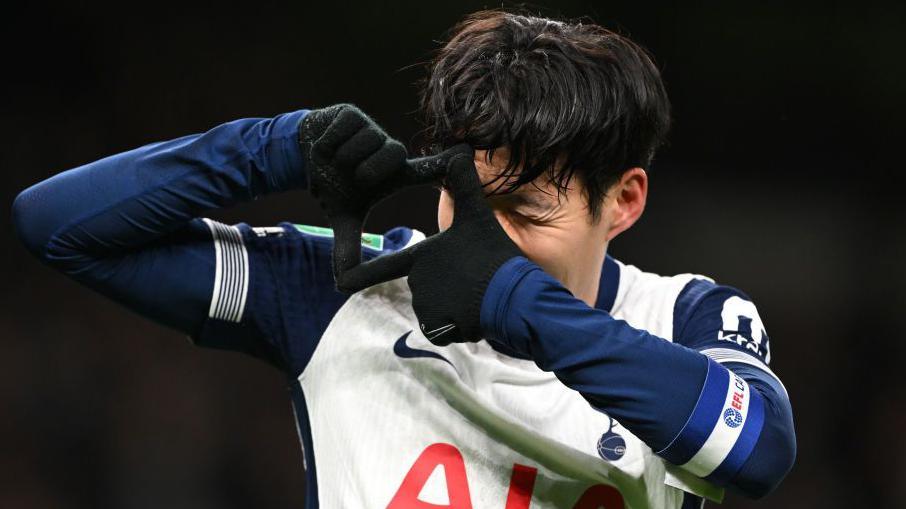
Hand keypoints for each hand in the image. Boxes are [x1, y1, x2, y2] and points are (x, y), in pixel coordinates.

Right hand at [299, 104, 457, 280]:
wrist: (303, 154)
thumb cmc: (333, 183)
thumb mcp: (342, 215)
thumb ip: (346, 245)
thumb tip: (342, 283)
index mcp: (393, 173)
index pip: (425, 170)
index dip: (442, 167)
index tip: (462, 159)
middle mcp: (388, 150)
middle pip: (390, 155)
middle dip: (365, 169)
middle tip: (351, 176)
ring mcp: (372, 129)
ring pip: (365, 141)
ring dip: (341, 156)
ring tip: (335, 162)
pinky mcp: (353, 114)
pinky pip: (344, 128)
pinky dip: (328, 143)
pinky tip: (325, 147)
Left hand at [337, 145, 522, 344]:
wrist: (511, 296)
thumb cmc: (493, 254)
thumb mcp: (478, 215)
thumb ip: (465, 185)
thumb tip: (461, 150)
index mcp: (421, 257)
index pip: (385, 266)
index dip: (359, 275)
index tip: (340, 282)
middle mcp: (416, 282)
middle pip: (427, 286)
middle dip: (448, 287)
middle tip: (472, 280)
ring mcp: (425, 307)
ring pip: (435, 308)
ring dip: (453, 307)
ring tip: (475, 297)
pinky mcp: (437, 328)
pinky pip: (442, 328)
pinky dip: (457, 325)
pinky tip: (474, 315)